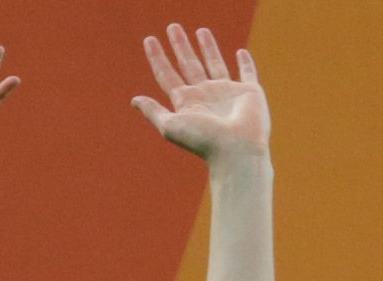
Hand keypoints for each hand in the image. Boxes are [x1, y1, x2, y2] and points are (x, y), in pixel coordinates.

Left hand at [132, 25, 269, 163]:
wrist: (236, 151)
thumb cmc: (203, 141)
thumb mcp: (171, 125)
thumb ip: (154, 112)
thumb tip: (134, 100)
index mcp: (186, 102)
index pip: (167, 75)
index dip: (157, 58)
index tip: (149, 40)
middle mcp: (205, 96)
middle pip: (189, 64)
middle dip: (180, 46)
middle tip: (173, 27)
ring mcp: (227, 93)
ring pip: (215, 64)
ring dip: (208, 48)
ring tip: (201, 31)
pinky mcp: (249, 92)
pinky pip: (247, 73)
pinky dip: (245, 63)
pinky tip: (240, 52)